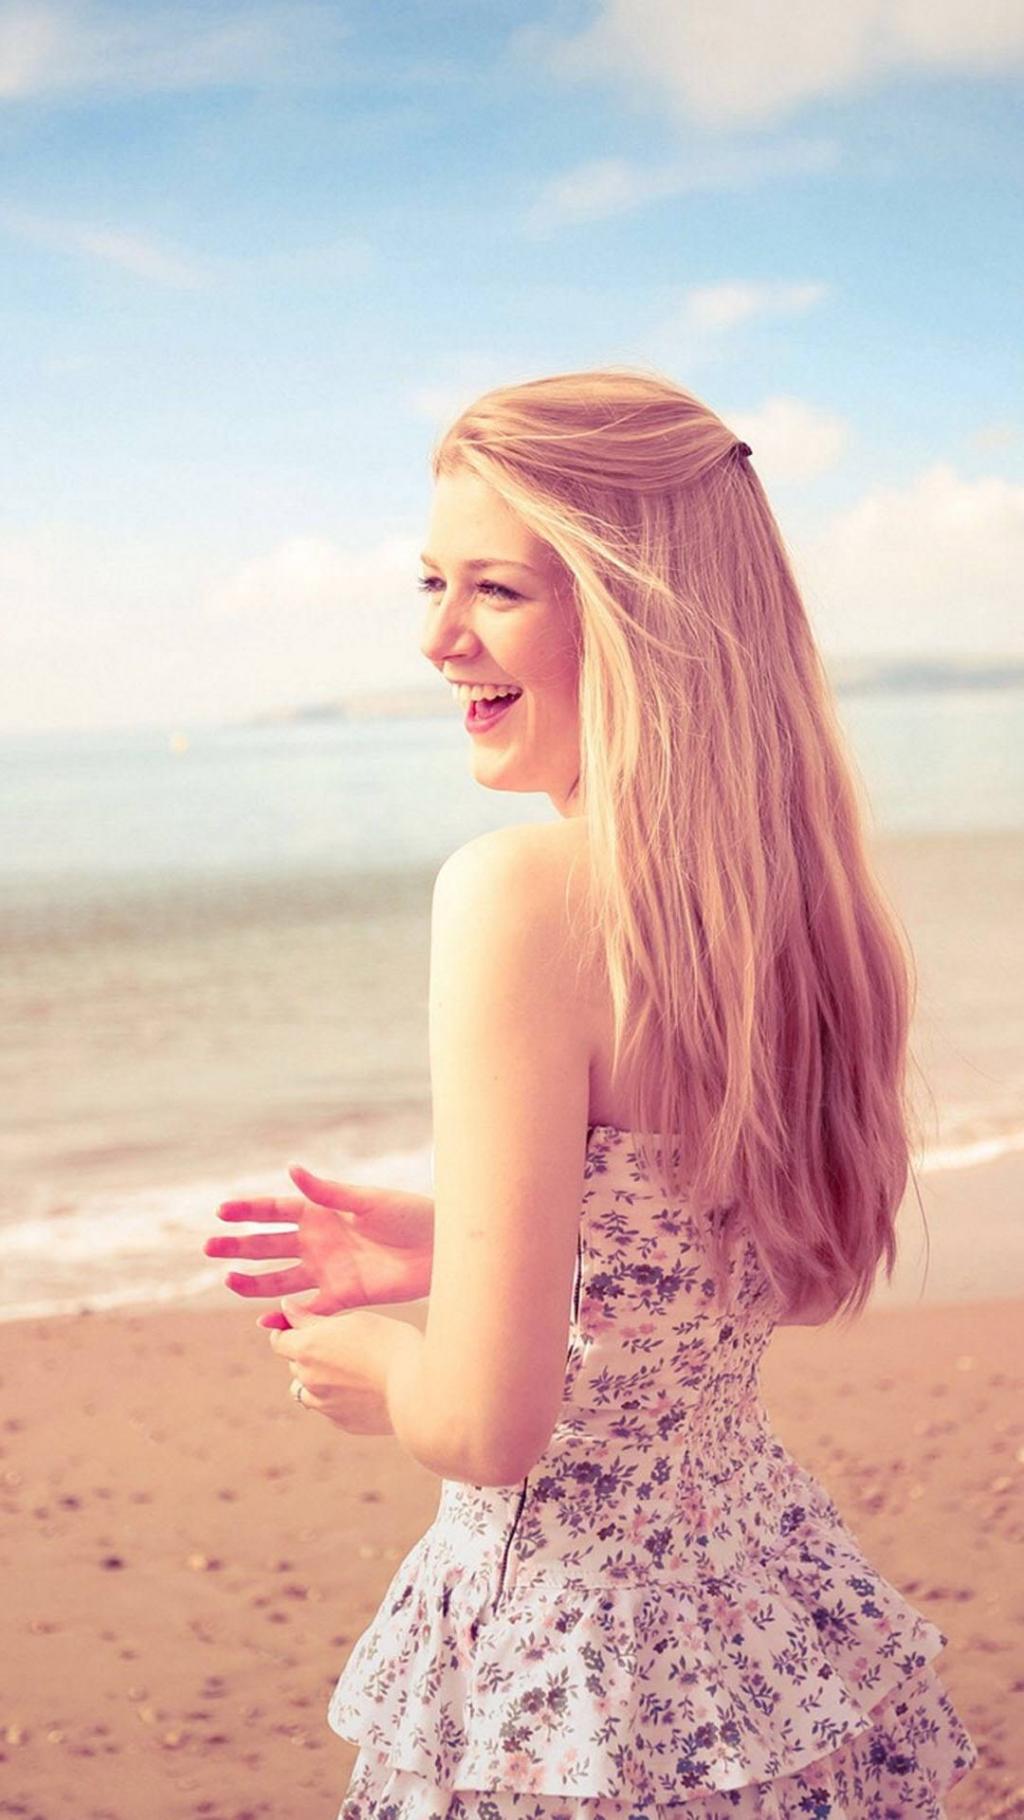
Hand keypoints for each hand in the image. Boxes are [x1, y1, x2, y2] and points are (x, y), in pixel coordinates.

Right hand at [204, 1165, 433, 1328]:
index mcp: (321, 1211)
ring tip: (227, 1282)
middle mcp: (318, 1241)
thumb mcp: (367, 1200)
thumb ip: (328, 1192)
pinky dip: (285, 1315)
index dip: (248, 1210)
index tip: (221, 1211)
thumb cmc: (409, 1214)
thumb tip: (291, 1169)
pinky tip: (263, 1320)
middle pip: (268, 1245)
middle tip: (208, 1248)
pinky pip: (307, 1308)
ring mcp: (327, 1270)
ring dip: (253, 1282)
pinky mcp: (342, 1297)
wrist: (441, 1249)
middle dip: (238, 1247)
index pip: (275, 1210)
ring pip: (279, 1279)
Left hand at [269, 1294, 419, 1434]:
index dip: (287, 1331)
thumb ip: (313, 1318)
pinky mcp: (342, 1423)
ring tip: (352, 1369)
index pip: (278, 1341)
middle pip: (295, 1364)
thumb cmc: (390, 1343)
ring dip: (319, 1379)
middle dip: (308, 1354)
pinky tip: (366, 1388)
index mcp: (308, 1348)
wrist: (421, 1388)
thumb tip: (285, 1308)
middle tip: (342, 1343)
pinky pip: (330, 1407)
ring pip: (308, 1390)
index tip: (304, 1326)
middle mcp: (309, 1379)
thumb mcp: (354, 1320)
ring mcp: (324, 1405)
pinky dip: (339, 1398)